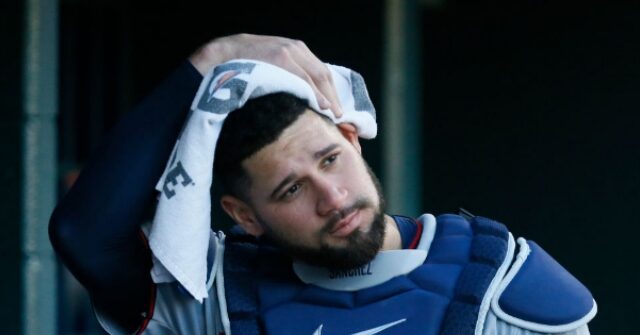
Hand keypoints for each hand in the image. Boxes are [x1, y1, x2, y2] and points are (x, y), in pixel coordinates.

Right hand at [189, 33, 342, 116]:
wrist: (218, 58)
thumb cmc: (242, 70)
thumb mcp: (270, 71)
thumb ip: (287, 81)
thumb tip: (305, 104)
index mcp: (295, 51)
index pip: (322, 74)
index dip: (332, 95)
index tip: (340, 114)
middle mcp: (295, 49)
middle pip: (324, 76)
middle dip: (335, 99)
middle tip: (343, 121)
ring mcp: (287, 51)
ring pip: (318, 76)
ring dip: (328, 98)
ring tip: (335, 117)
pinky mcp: (279, 57)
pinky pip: (303, 78)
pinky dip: (315, 93)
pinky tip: (322, 106)